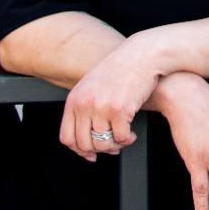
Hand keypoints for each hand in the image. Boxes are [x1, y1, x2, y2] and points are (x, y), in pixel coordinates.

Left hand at [59, 35, 164, 161]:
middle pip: (84, 144)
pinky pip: (120, 137)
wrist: (141, 55)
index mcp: (74, 100)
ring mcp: (101, 107)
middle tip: (112, 147)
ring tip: (123, 139)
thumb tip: (86, 142)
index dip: (79, 151)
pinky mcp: (120, 109)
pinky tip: (131, 134)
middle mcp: (84, 104)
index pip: (67, 137)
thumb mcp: (92, 87)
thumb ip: (84, 109)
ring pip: (103, 144)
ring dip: (115, 146)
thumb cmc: (119, 70)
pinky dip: (127, 140)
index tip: (91, 154)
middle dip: (100, 150)